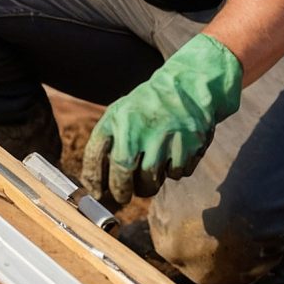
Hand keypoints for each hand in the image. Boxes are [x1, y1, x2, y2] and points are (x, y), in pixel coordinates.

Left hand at [81, 33, 242, 205]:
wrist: (189, 87)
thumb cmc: (147, 107)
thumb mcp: (121, 112)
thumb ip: (107, 142)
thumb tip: (93, 184)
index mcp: (118, 117)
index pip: (96, 153)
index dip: (93, 177)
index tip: (95, 191)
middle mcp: (140, 126)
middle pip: (123, 172)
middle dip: (120, 191)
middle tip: (122, 196)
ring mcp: (167, 136)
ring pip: (151, 180)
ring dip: (147, 186)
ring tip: (147, 177)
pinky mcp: (190, 145)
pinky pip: (176, 174)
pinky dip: (172, 173)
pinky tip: (172, 157)